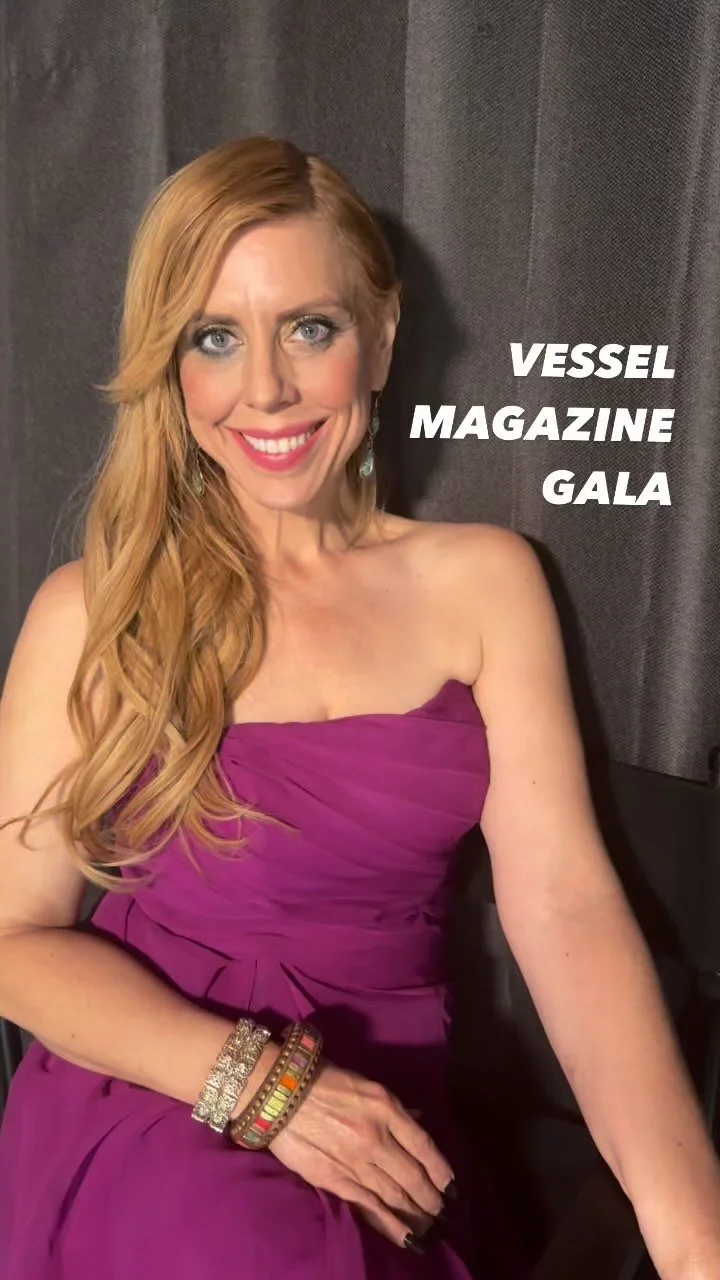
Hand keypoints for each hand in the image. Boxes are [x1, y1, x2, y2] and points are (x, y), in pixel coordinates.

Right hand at [269, 1061, 454, 1249]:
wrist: (278, 1092)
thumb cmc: (324, 1082)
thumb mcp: (366, 1086)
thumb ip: (394, 1108)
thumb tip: (418, 1121)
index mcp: (386, 1107)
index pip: (424, 1146)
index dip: (442, 1171)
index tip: (452, 1188)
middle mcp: (376, 1137)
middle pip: (413, 1176)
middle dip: (431, 1199)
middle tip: (442, 1213)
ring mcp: (356, 1161)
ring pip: (395, 1195)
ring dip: (416, 1215)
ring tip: (430, 1228)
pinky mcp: (335, 1180)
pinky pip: (369, 1207)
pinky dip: (391, 1225)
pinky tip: (408, 1238)